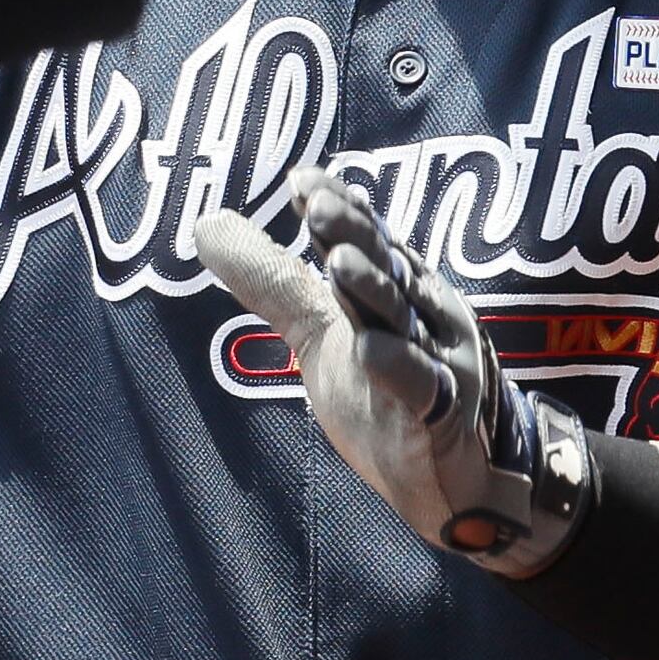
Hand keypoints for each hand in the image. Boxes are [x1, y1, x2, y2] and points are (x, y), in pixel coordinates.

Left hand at [193, 167, 585, 575]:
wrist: (452, 479)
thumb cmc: (386, 393)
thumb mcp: (321, 331)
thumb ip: (273, 281)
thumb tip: (206, 224)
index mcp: (394, 288)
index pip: (366, 237)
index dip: (340, 209)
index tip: (303, 180)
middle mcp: (419, 314)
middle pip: (382, 266)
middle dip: (354, 234)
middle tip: (318, 206)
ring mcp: (436, 361)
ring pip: (400, 320)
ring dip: (372, 289)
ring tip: (339, 262)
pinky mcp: (439, 415)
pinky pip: (420, 388)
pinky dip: (397, 367)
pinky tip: (368, 351)